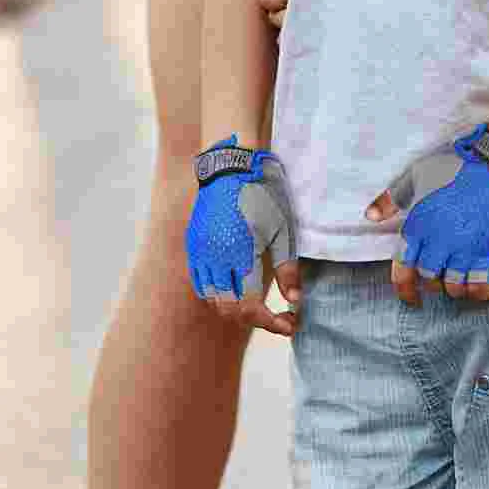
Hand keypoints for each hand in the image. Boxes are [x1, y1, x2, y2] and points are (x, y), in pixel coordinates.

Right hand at [186, 137, 300, 335]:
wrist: (232, 165)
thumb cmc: (263, 195)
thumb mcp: (283, 231)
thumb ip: (287, 269)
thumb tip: (294, 301)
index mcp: (240, 255)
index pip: (251, 307)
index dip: (272, 322)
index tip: (290, 323)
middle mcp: (215, 258)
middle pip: (230, 309)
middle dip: (256, 319)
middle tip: (279, 316)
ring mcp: (200, 252)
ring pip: (212, 298)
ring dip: (235, 308)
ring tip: (258, 303)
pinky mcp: (193, 246)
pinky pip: (201, 281)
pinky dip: (217, 293)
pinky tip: (235, 288)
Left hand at [364, 125, 488, 306]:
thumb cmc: (454, 167)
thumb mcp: (415, 176)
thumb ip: (391, 199)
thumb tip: (371, 216)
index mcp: (418, 226)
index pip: (403, 267)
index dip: (404, 286)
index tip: (409, 296)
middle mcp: (438, 241)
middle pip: (428, 276)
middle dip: (429, 283)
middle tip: (434, 284)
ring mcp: (463, 248)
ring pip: (452, 284)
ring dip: (452, 287)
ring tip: (455, 283)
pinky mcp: (486, 250)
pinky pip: (479, 281)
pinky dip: (477, 291)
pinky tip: (480, 291)